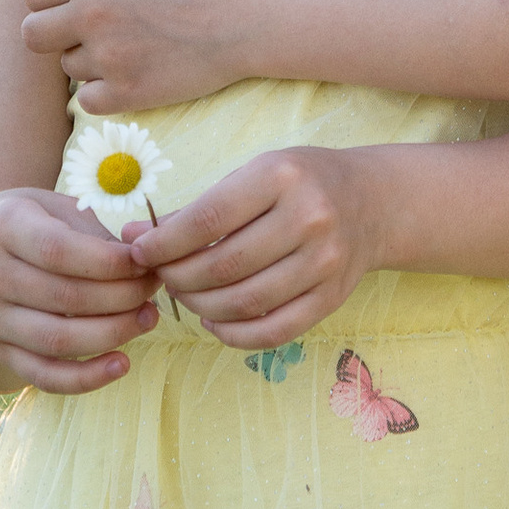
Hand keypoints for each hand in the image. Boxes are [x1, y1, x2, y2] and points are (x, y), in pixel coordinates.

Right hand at [0, 186, 160, 393]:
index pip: (60, 251)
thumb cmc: (31, 222)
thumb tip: (144, 261)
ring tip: (147, 318)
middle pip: (65, 298)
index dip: (110, 262)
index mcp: (3, 227)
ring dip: (113, 334)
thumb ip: (95, 234)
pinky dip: (85, 379)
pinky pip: (44, 376)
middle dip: (123, 297)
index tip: (146, 262)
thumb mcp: (56, 208)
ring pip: (57, 340)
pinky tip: (121, 364)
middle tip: (154, 289)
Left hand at [21, 0, 250, 113]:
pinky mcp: (128, 93)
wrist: (247, 13)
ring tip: (124, 50)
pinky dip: (103, 92)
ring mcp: (108, 58)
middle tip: (82, 33)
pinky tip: (129, 76)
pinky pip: (87, 102)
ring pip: (67, 68)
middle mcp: (91, 15)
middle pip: (32, 36)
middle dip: (53, 34)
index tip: (66, 4)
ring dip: (88, 61)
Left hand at [130, 147, 378, 350]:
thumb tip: (135, 239)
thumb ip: (200, 207)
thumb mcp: (255, 174)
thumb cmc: (301, 183)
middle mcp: (308, 218)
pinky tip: (213, 322)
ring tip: (184, 295)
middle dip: (177, 277)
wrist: (372, 202)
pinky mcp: (332, 298)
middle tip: (161, 276)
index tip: (139, 252)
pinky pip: (273, 331)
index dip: (164, 243)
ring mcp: (324, 262)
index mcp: (281, 177)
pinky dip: (233, 334)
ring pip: (243, 302)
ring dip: (199, 307)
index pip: (208, 220)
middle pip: (223, 266)